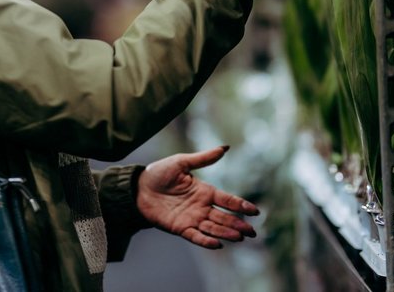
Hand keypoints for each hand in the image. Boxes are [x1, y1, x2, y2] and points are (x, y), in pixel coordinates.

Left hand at [136, 146, 259, 248]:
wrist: (138, 188)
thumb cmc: (159, 173)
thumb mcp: (182, 162)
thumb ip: (204, 158)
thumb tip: (226, 147)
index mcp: (204, 191)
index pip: (227, 200)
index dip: (241, 206)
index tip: (255, 212)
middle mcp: (201, 207)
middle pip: (224, 217)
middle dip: (238, 224)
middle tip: (253, 233)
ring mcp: (191, 218)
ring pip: (213, 228)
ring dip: (226, 233)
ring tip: (239, 237)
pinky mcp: (180, 228)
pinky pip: (195, 236)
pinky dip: (206, 241)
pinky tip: (218, 244)